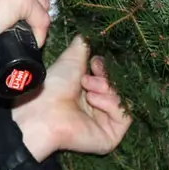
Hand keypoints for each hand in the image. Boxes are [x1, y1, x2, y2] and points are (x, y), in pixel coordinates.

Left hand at [11, 35, 131, 161]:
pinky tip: (94, 100)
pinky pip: (124, 116)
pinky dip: (111, 104)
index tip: (95, 62)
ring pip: (124, 101)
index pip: (111, 78)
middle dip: (107, 78)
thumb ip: (84, 46)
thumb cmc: (53, 85)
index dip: (107, 68)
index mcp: (88, 92)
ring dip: (107, 89)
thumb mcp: (71, 60)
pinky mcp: (110, 137)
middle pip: (120, 89)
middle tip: (92, 73)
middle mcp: (97, 108)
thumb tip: (88, 32)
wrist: (44, 109)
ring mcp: (104, 123)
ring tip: (87, 87)